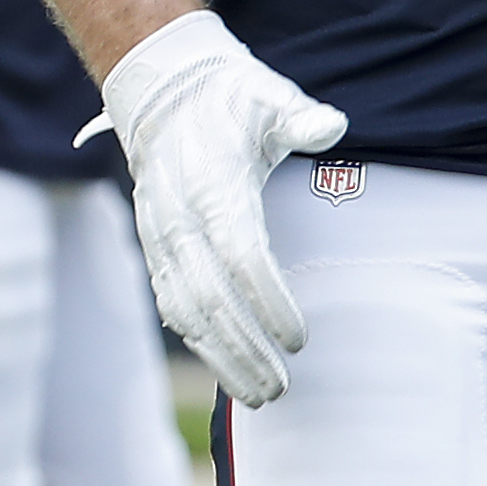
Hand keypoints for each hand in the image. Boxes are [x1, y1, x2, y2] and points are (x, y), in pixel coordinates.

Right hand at [97, 9, 344, 408]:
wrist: (162, 89)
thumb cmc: (229, 98)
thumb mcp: (267, 95)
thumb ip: (299, 118)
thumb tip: (332, 125)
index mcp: (214, 185)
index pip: (241, 256)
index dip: (269, 302)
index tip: (299, 339)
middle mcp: (180, 218)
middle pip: (211, 299)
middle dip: (246, 350)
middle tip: (282, 389)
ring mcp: (162, 237)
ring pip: (186, 311)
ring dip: (222, 358)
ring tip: (259, 395)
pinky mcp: (154, 247)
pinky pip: (171, 302)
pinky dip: (197, 339)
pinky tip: (224, 367)